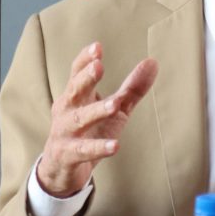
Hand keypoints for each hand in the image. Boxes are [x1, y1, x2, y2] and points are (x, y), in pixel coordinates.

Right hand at [37, 42, 157, 196]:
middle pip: (75, 91)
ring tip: (114, 105)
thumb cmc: (89, 131)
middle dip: (86, 78)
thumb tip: (153, 62)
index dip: (85, 60)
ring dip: (96, 111)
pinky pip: (83, 151)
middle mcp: (67, 110)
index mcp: (76, 96)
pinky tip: (115, 145)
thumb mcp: (114, 109)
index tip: (97, 47)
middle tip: (98, 65)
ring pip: (80, 119)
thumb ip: (132, 88)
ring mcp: (65, 133)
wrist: (61, 169)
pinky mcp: (68, 155)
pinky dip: (99, 147)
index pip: (76, 73)